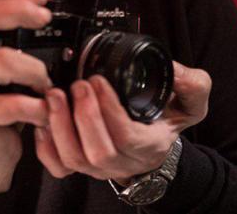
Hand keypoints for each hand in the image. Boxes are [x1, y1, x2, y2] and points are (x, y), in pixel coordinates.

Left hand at [34, 61, 210, 182]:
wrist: (153, 140)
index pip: (127, 137)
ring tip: (54, 96)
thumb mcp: (191, 101)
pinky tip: (43, 121)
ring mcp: (98, 166)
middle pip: (98, 152)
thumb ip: (193, 84)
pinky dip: (46, 147)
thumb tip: (174, 70)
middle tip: (77, 85)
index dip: (109, 111)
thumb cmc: (166, 119)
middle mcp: (123, 161)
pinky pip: (58, 167)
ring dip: (60, 127)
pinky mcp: (79, 165)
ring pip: (74, 160)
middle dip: (84, 117)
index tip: (98, 80)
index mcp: (150, 145)